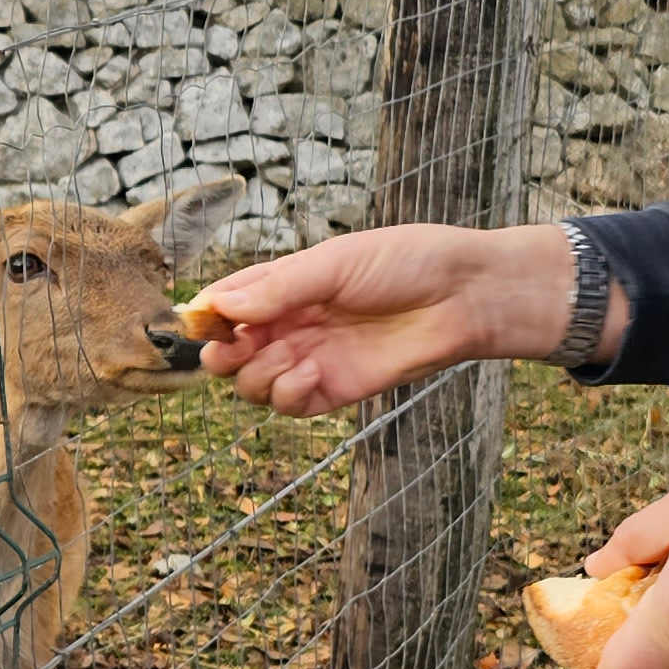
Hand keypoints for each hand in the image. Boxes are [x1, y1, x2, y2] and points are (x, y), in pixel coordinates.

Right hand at [194, 222, 596, 416]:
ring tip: (287, 359)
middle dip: (220, 355)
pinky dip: (286, 394)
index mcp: (284, 286)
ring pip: (252, 384)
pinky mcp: (333, 389)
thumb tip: (222, 306)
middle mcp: (290, 324)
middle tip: (233, 348)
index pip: (226, 305)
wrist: (464, 296)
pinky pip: (288, 405)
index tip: (204, 320)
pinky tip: (308, 373)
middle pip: (229, 353)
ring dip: (255, 377)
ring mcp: (309, 359)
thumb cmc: (406, 264)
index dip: (208, 316)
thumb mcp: (335, 262)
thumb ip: (279, 287)